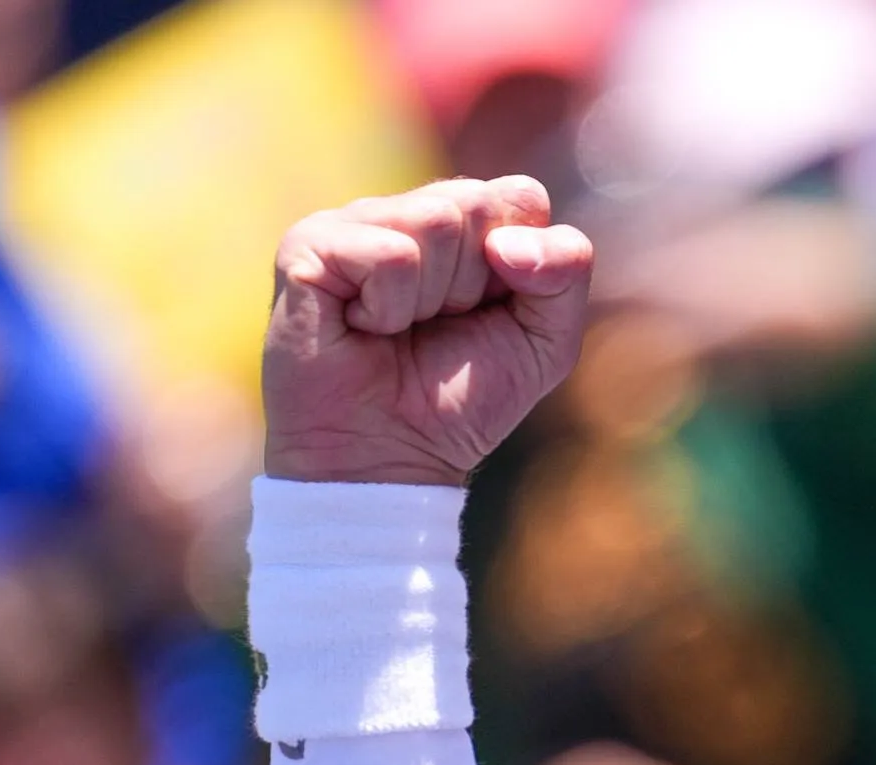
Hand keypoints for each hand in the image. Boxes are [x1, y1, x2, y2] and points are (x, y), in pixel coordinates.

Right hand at [263, 175, 594, 485]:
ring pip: (435, 220)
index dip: (525, 263)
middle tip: (439, 326)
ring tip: (399, 329)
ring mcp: (355, 222)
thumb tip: (511, 240)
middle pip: (478, 203)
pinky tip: (364, 328)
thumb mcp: (547, 342)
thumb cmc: (461, 400)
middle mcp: (407, 211)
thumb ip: (566, 272)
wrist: (389, 457)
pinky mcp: (309, 245)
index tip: (490, 312)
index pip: (521, 195)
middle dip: (476, 284)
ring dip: (433, 298)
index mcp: (464, 222)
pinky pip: (390, 254)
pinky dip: (390, 308)